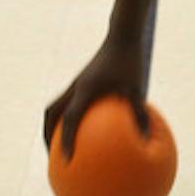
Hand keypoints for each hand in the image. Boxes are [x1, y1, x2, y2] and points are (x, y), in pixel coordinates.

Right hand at [44, 33, 149, 157]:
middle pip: (51, 114)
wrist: (123, 35)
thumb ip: (140, 114)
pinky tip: (84, 131)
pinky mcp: (81, 81)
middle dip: (48, 137)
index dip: (65, 139)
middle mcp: (75, 87)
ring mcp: (75, 83)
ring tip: (60, 148)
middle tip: (54, 159)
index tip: (65, 160)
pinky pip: (68, 102)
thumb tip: (146, 142)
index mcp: (86, 89)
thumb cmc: (132, 61)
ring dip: (53, 127)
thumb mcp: (139, 89)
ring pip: (55, 108)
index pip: (69, 118)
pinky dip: (68, 117)